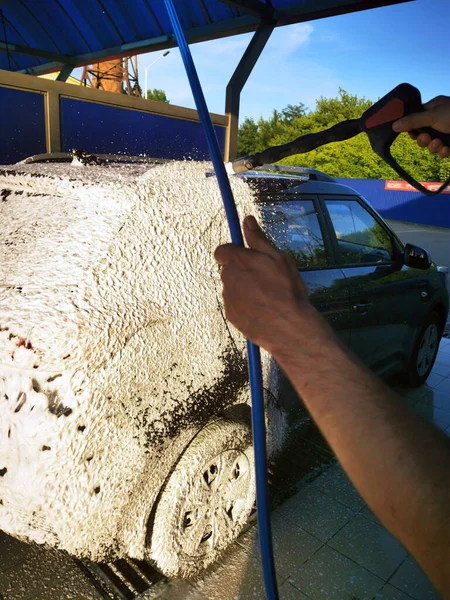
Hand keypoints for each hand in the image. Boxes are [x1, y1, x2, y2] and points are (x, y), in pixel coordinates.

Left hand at [214, 216, 322, 354]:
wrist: (289, 327)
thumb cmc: (287, 290)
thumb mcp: (278, 257)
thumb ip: (258, 239)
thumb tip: (247, 220)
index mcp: (238, 261)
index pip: (222, 251)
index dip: (233, 253)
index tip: (246, 257)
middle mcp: (228, 278)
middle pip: (229, 270)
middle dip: (242, 272)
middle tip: (264, 279)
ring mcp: (228, 298)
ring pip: (232, 288)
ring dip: (244, 289)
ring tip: (266, 297)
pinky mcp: (231, 315)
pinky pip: (235, 305)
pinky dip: (245, 305)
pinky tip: (262, 309)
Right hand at [392, 95, 449, 157]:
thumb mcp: (432, 116)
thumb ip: (412, 121)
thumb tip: (394, 125)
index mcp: (434, 108)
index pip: (416, 119)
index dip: (412, 128)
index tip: (411, 133)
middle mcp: (439, 120)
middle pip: (421, 135)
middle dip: (423, 140)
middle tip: (427, 138)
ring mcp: (446, 133)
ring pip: (431, 145)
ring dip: (434, 147)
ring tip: (441, 144)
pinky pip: (441, 152)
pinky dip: (443, 152)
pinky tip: (448, 149)